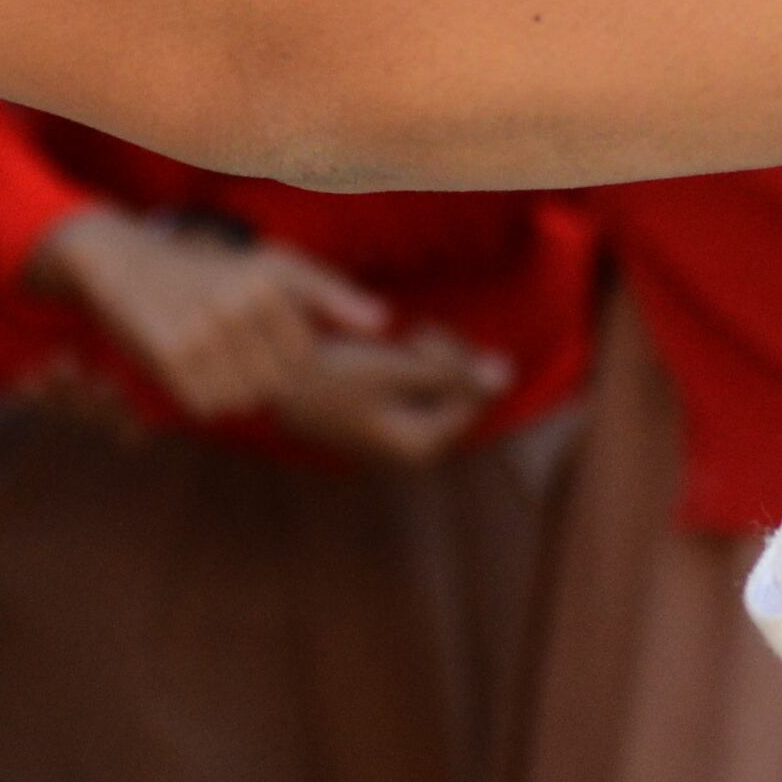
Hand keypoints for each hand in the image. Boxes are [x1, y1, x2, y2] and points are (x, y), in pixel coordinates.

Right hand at [28, 209, 389, 422]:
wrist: (124, 261)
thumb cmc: (211, 270)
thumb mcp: (274, 266)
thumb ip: (330, 294)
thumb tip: (384, 322)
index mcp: (272, 279)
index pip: (307, 357)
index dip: (287, 360)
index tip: (260, 339)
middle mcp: (240, 303)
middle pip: (277, 383)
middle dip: (259, 376)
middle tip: (231, 347)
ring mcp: (204, 330)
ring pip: (244, 399)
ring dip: (231, 389)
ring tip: (211, 352)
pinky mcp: (169, 354)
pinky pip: (208, 406)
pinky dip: (201, 396)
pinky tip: (189, 364)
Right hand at [264, 326, 508, 468]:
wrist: (273, 385)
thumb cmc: (332, 375)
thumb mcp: (395, 368)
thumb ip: (453, 373)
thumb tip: (508, 376)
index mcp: (422, 446)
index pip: (473, 397)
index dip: (457, 360)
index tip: (423, 335)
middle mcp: (415, 450)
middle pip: (459, 397)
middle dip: (444, 359)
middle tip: (414, 331)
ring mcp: (399, 439)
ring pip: (438, 392)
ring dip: (426, 360)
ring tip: (397, 340)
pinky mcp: (385, 424)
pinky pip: (417, 393)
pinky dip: (408, 369)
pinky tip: (384, 352)